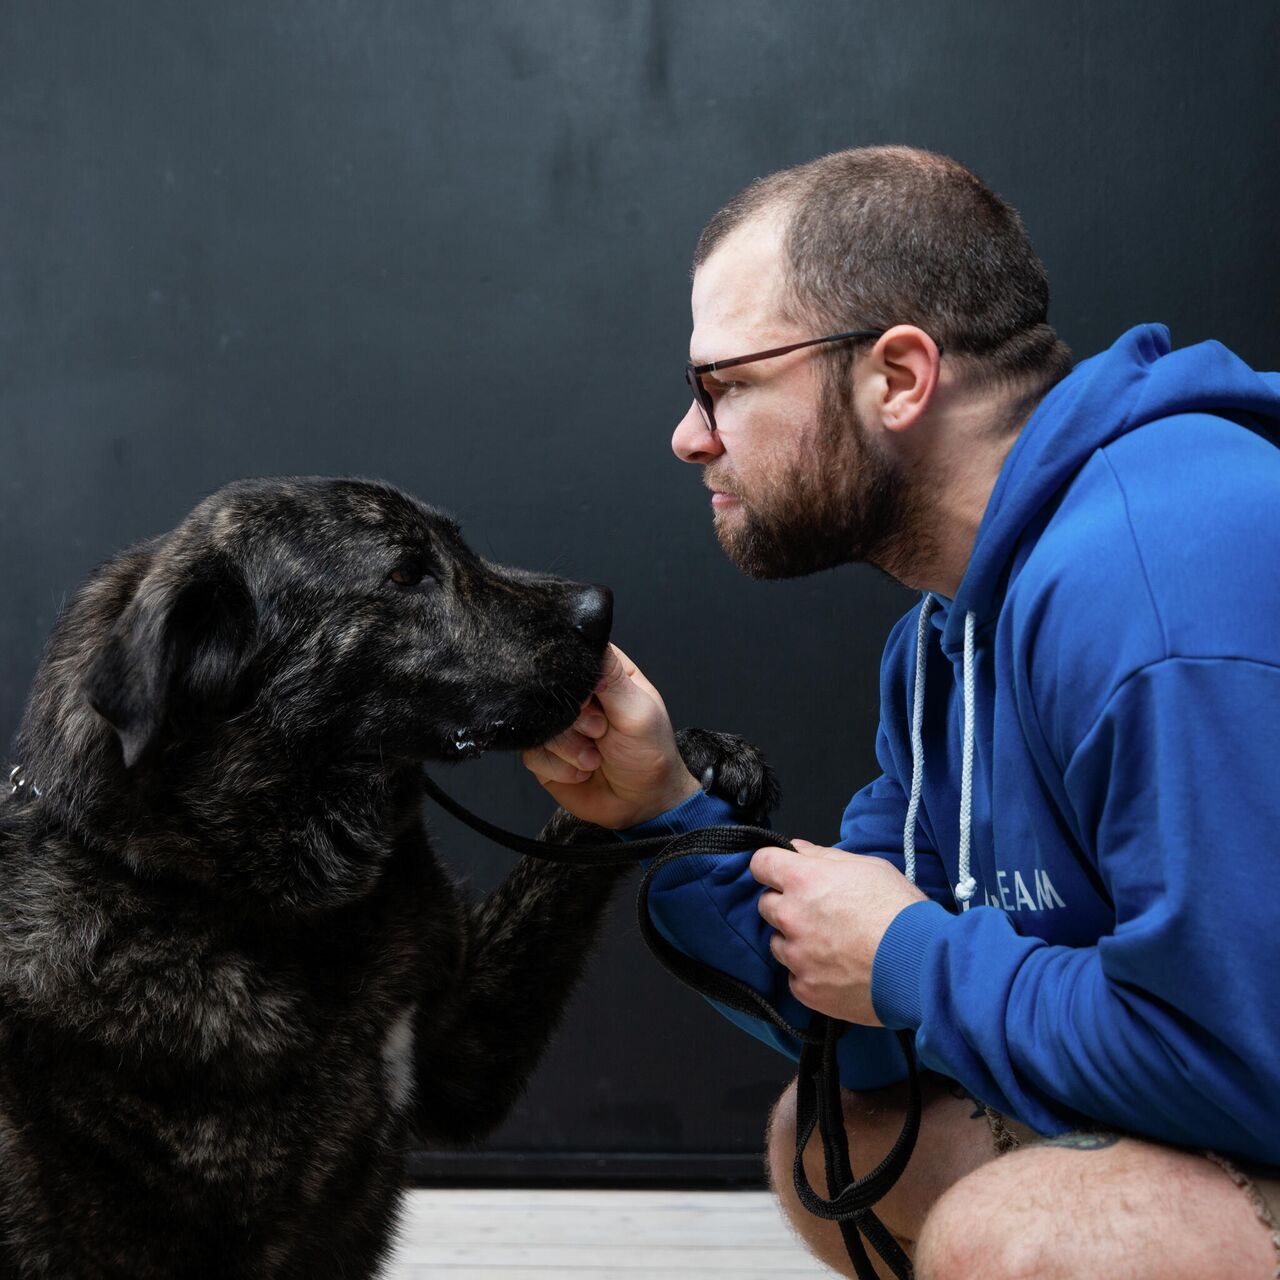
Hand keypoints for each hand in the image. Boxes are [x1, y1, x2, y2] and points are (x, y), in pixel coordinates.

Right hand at [522, 644, 700, 828]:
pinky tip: (581, 771)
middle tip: (600, 732)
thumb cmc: (650, 754)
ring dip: (569, 747)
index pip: (574, 654)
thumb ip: (612, 678)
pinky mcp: (544, 753)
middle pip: (549, 691)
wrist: (641, 804)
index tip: (591, 699)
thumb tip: (589, 643)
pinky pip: (532, 752)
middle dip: (575, 719)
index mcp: (604, 675)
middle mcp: (578, 697)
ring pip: (538, 723)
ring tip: (595, 757)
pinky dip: (559, 767)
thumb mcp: (638, 712)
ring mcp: (558, 725)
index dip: (575, 677)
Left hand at [750, 841, 926, 1024]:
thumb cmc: (900, 912)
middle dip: (786, 904)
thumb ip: (824, 857)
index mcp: (804, 880)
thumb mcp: (868, 867)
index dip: (771, 866)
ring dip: (795, 940)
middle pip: (766, 904)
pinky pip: (794, 976)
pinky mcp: (806, 989)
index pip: (761, 864)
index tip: (780, 873)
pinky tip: (837, 969)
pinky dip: (809, 972)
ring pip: (778, 942)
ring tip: (832, 943)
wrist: (922, 966)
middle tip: (818, 911)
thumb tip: (798, 850)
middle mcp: (793, 916)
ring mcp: (797, 956)